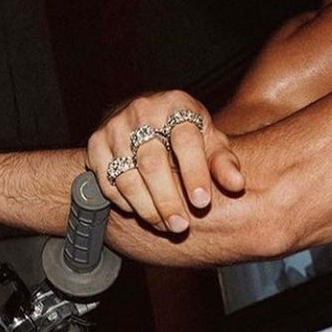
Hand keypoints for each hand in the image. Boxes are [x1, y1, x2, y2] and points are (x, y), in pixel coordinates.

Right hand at [87, 90, 244, 232]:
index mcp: (176, 105)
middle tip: (181, 226)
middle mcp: (142, 111)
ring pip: (127, 176)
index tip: (202, 202)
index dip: (194, 173)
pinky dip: (124, 202)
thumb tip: (236, 185)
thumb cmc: (186, 134)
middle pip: (152, 163)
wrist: (148, 118)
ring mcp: (115, 127)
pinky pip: (107, 182)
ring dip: (146, 208)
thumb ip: (223, 162)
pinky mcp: (95, 144)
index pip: (185, 141)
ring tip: (165, 226)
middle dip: (167, 199)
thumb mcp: (209, 141)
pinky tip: (141, 213)